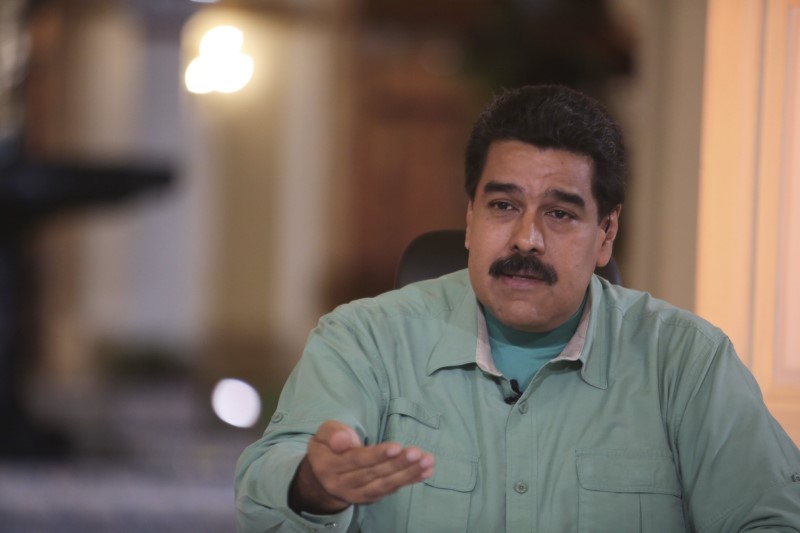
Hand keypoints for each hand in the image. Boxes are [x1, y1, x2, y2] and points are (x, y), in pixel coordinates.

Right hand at [288, 420, 434, 514]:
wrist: (321, 477)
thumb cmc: (328, 446)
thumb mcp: (324, 433)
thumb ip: (333, 434)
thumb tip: (344, 441)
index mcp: (329, 466)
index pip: (356, 460)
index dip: (377, 455)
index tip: (396, 447)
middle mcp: (342, 484)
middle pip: (374, 473)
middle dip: (398, 463)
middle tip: (418, 454)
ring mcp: (357, 494)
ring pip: (385, 484)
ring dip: (408, 473)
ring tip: (427, 461)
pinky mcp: (369, 497)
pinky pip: (391, 489)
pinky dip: (409, 480)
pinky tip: (426, 471)